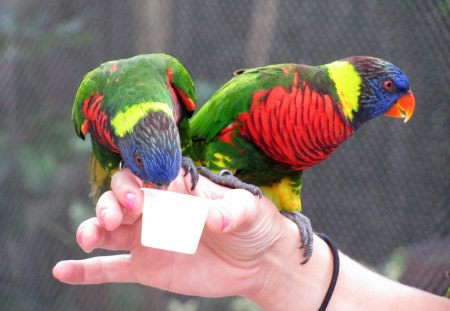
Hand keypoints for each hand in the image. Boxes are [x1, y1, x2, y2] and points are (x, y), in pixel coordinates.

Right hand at [53, 168, 303, 298]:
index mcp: (176, 188)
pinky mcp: (148, 267)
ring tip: (87, 239)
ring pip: (109, 231)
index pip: (144, 178)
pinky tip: (63, 270)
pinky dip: (87, 270)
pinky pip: (111, 268)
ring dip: (91, 230)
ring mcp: (149, 238)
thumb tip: (216, 219)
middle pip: (119, 200)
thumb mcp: (249, 211)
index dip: (134, 185)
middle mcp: (157, 209)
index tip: (138, 199)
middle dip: (110, 204)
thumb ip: (231, 211)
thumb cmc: (255, 225)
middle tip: (116, 216)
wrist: (259, 260)